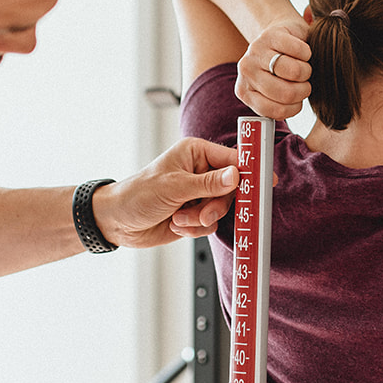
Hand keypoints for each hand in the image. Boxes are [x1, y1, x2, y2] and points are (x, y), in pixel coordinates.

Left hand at [94, 138, 238, 246]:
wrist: (118, 222)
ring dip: (200, 219)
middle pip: (231, 189)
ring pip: (221, 209)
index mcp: (196, 153)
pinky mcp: (196, 214)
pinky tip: (176, 225)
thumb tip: (236, 176)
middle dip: (215, 205)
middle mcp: (200, 172)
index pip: (232, 159)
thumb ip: (208, 183)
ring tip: (179, 219)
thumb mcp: (174, 187)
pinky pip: (211, 224)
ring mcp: (199, 194)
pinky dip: (194, 229)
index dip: (249, 171)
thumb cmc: (138, 195)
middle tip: (202, 214)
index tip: (265, 182)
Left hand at [236, 16, 311, 120]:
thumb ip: (276, 106)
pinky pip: (300, 51)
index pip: (275, 111)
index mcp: (244, 91)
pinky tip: (302, 53)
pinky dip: (308, 54)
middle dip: (303, 90)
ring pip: (295, 72)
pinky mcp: (271, 35)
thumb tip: (290, 110)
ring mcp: (256, 51)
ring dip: (308, 72)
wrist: (279, 34)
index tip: (298, 101)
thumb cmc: (280, 71)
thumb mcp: (272, 93)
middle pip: (285, 93)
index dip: (294, 108)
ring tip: (303, 68)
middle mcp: (246, 71)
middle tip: (304, 83)